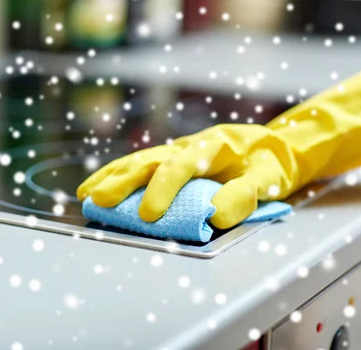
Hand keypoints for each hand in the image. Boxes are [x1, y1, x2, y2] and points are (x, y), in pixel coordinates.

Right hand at [77, 124, 299, 228]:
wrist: (272, 145)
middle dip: (123, 181)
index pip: (181, 166)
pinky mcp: (172, 159)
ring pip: (139, 160)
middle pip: (150, 160)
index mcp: (213, 146)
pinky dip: (117, 174)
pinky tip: (97, 185)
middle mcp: (189, 145)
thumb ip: (245, 194)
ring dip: (113, 177)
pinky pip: (140, 164)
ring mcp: (178, 150)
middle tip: (100, 201)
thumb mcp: (268, 178)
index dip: (162, 189)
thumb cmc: (269, 162)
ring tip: (88, 195)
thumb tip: (216, 215)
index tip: (148, 215)